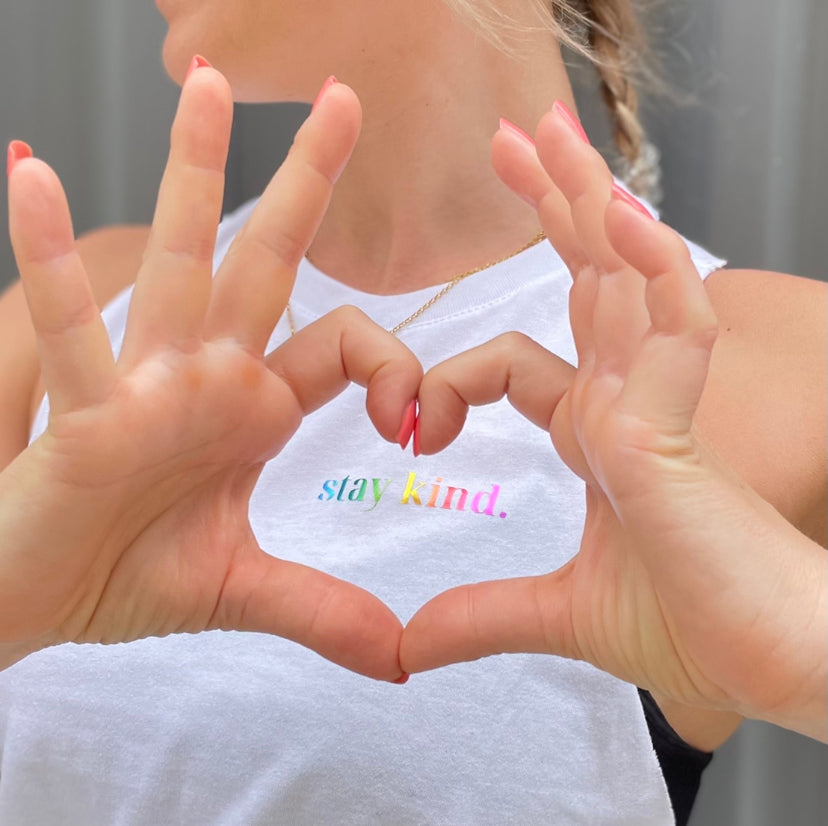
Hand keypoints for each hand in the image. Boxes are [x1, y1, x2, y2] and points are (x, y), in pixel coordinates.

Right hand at [1, 65, 420, 680]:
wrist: (36, 599)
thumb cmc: (126, 575)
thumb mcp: (242, 592)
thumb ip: (324, 611)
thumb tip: (405, 660)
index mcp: (252, 408)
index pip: (343, 348)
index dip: (392, 366)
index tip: (419, 418)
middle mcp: (206, 374)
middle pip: (269, 262)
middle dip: (306, 185)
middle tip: (345, 100)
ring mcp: (145, 382)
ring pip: (181, 264)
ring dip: (195, 175)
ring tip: (210, 87)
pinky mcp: (85, 414)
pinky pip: (71, 329)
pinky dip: (54, 260)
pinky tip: (32, 176)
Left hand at [401, 106, 826, 738]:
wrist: (765, 665)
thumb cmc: (694, 627)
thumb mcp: (559, 616)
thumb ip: (481, 615)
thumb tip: (408, 648)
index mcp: (598, 434)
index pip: (520, 363)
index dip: (457, 376)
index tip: (415, 425)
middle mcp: (626, 403)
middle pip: (586, 280)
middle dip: (552, 204)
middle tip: (515, 138)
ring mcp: (655, 405)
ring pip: (626, 278)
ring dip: (590, 200)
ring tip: (551, 130)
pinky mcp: (679, 429)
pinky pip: (673, 325)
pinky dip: (651, 268)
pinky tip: (620, 215)